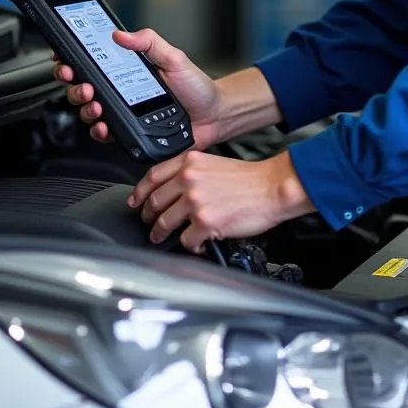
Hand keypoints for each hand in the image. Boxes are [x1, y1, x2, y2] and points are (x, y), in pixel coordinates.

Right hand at [55, 29, 223, 148]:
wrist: (214, 116)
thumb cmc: (196, 87)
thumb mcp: (173, 57)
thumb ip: (149, 42)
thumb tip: (120, 34)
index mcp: (128, 70)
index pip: (93, 63)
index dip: (73, 59)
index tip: (65, 56)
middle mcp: (121, 91)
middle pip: (83, 87)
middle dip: (74, 84)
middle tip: (82, 83)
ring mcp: (124, 113)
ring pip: (89, 110)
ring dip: (84, 106)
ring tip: (94, 103)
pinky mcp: (129, 133)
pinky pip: (105, 134)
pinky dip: (99, 130)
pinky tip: (104, 125)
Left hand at [129, 150, 314, 251]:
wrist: (272, 187)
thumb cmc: (249, 179)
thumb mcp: (213, 163)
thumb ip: (190, 173)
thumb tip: (172, 191)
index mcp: (190, 162)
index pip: (153, 176)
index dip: (140, 192)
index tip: (135, 202)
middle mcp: (189, 179)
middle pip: (155, 202)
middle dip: (149, 216)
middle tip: (150, 224)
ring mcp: (195, 201)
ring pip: (164, 223)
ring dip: (161, 234)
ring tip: (163, 238)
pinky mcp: (204, 222)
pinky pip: (185, 240)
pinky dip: (190, 245)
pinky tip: (197, 243)